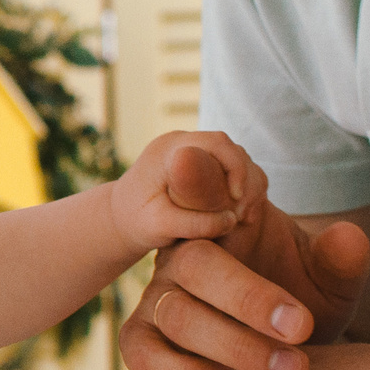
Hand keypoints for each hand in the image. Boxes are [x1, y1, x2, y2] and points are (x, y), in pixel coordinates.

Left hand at [107, 131, 262, 252]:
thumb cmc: (136, 222)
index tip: (237, 200)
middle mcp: (182, 143)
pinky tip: (241, 215)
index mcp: (169, 149)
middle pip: (231, 148)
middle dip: (246, 180)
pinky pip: (233, 169)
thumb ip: (193, 223)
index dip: (236, 168)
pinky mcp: (201, 164)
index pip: (216, 142)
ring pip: (237, 158)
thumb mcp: (159, 226)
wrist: (120, 219)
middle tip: (243, 215)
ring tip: (244, 219)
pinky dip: (244, 190)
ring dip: (249, 186)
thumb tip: (231, 220)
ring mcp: (193, 151)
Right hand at [121, 153, 369, 369]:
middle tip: (302, 327)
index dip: (201, 182)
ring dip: (235, 345)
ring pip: (176, 314)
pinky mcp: (142, 342)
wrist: (279, 352)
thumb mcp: (328, 280)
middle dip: (249, 298)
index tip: (237, 200)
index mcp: (221, 222)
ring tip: (290, 369)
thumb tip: (347, 236)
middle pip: (196, 263)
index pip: (201, 186)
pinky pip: (143, 356)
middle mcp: (182, 255)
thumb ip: (338, 261)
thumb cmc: (301, 303)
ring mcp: (157, 298)